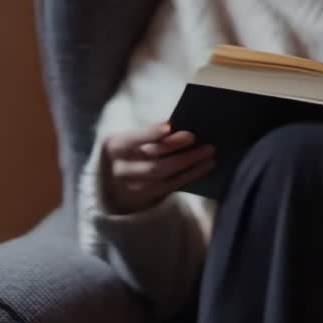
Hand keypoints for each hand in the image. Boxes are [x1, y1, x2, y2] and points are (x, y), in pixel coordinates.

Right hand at [99, 123, 215, 214]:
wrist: (114, 184)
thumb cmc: (128, 152)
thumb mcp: (130, 139)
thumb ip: (148, 133)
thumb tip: (176, 125)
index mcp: (113, 147)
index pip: (132, 140)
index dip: (150, 134)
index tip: (169, 126)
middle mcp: (120, 169)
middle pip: (150, 160)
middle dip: (175, 148)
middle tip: (195, 137)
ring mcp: (134, 187)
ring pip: (163, 174)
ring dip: (189, 163)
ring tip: (209, 152)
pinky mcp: (149, 198)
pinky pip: (172, 186)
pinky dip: (191, 174)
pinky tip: (206, 165)